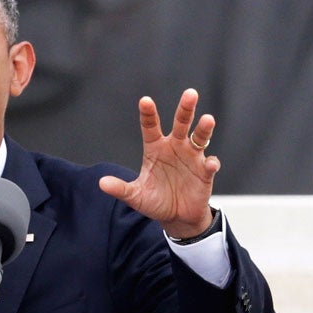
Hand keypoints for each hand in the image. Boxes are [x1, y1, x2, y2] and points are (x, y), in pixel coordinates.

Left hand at [98, 88, 219, 239]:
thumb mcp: (136, 196)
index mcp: (155, 148)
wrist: (177, 218)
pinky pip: (210, 164)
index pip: (151, 126)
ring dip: (204, 129)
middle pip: (181, 123)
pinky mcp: (205, 171)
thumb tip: (101, 183)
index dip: (148, 113)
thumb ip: (121, 188)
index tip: (145, 100)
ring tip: (208, 120)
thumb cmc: (155, 201)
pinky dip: (212, 163)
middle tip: (190, 94)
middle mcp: (175, 146)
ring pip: (199, 137)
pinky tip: (211, 163)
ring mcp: (191, 157)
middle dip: (185, 108)